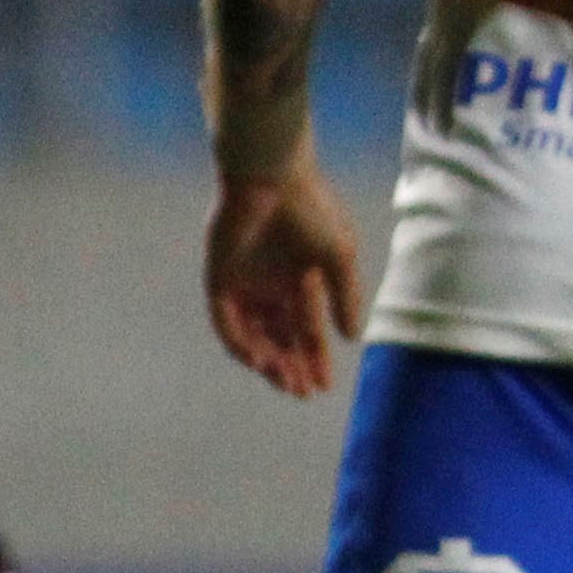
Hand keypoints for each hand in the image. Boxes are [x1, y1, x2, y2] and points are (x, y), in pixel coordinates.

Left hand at [205, 156, 365, 398]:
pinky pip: (226, 323)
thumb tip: (352, 337)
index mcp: (299, 282)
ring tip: (284, 381)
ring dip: (267, 362)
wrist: (271, 179)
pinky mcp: (220, 280)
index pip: (306, 330)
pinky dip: (240, 343)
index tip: (324, 386)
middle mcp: (270, 288)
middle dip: (291, 367)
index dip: (315, 358)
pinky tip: (257, 359)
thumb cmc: (311, 210)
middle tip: (302, 392)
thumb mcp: (338, 257)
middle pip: (278, 340)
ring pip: (252, 337)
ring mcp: (243, 286)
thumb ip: (344, 297)